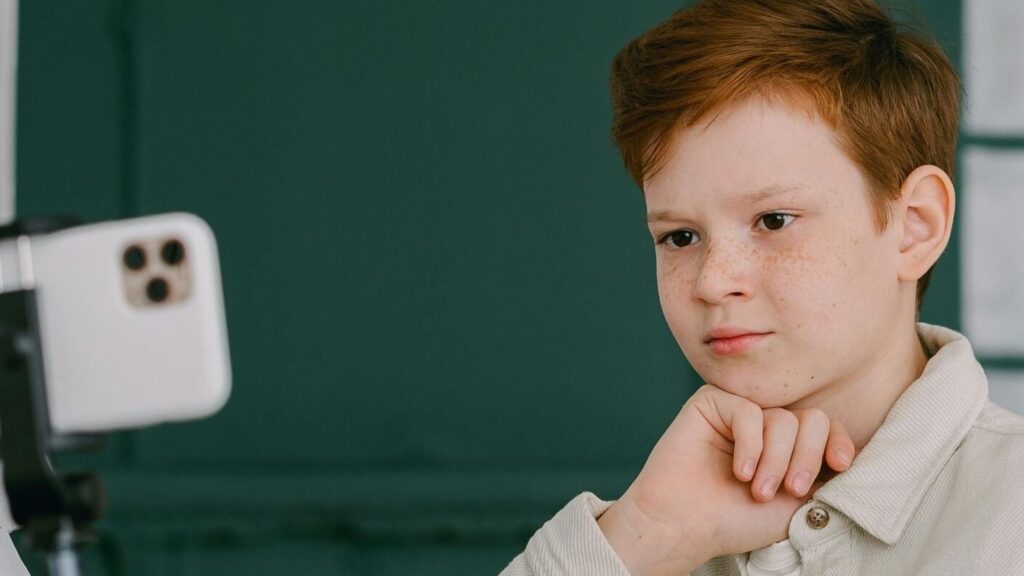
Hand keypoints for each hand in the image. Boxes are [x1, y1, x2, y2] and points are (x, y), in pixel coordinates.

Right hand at [597, 385, 854, 575]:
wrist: (684, 525)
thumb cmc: (735, 521)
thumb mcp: (795, 503)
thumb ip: (822, 475)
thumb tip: (854, 453)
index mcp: (788, 447)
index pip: (826, 429)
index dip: (838, 443)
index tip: (840, 466)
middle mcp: (767, 425)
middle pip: (812, 420)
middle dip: (807, 457)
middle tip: (791, 489)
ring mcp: (741, 412)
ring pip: (784, 418)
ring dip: (776, 460)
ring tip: (757, 489)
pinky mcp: (712, 402)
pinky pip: (749, 411)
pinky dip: (751, 445)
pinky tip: (739, 471)